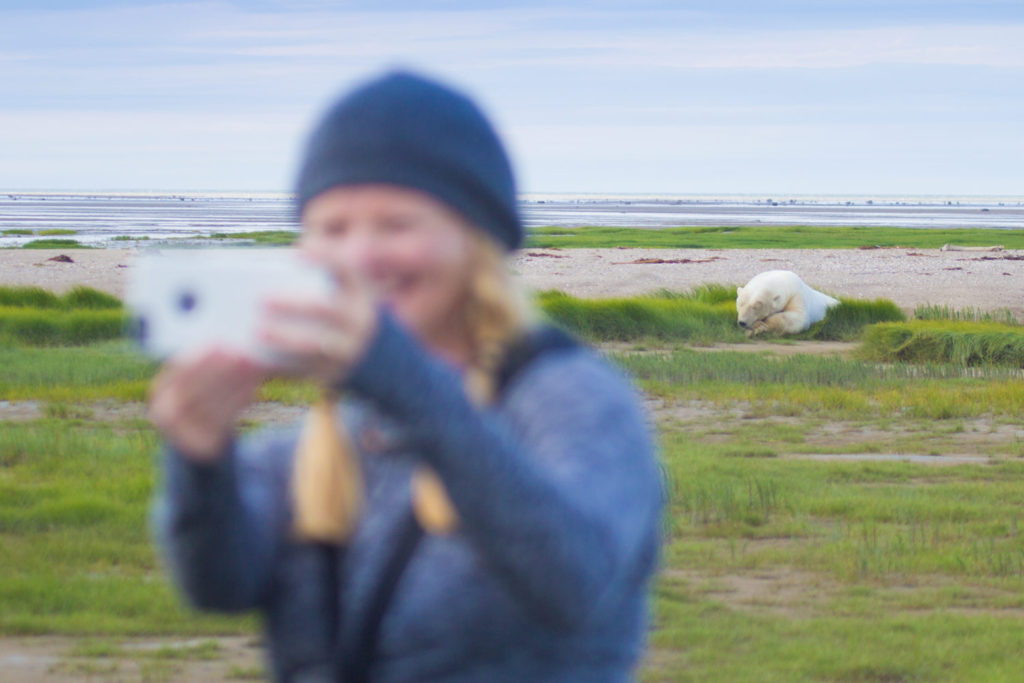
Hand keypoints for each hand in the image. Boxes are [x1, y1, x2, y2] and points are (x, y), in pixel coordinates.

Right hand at [149, 349, 266, 462]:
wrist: (202, 439)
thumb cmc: (205, 396)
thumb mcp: (200, 378)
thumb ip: (207, 361)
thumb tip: (230, 336)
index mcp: (160, 390)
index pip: (179, 371)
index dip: (200, 357)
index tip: (222, 342)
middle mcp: (163, 412)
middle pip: (195, 388)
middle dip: (221, 370)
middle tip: (244, 354)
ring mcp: (180, 434)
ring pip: (211, 404)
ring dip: (235, 384)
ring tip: (254, 367)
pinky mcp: (200, 446)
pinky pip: (222, 421)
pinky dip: (238, 402)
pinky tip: (253, 388)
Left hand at [258, 266, 377, 386]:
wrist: (375, 356)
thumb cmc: (345, 312)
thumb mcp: (348, 292)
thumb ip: (324, 274)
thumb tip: (275, 260)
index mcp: (359, 293)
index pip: (348, 271)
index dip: (326, 259)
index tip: (299, 253)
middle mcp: (358, 320)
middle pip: (327, 311)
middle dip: (295, 305)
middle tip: (262, 300)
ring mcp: (347, 349)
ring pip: (315, 345)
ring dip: (285, 338)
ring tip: (258, 331)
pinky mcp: (333, 372)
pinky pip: (304, 368)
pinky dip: (280, 364)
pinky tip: (257, 357)